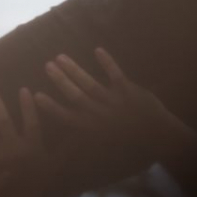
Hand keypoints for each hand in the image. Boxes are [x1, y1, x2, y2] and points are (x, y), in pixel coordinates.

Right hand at [34, 48, 185, 153]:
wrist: (161, 138)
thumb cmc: (130, 143)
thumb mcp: (105, 145)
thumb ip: (85, 139)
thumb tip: (64, 143)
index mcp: (93, 128)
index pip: (67, 116)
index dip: (51, 106)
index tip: (36, 95)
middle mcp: (100, 114)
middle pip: (76, 95)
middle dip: (61, 80)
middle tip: (47, 66)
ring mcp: (114, 102)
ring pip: (91, 85)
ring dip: (75, 70)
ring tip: (60, 57)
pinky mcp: (129, 92)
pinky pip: (116, 75)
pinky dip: (107, 63)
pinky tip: (97, 50)